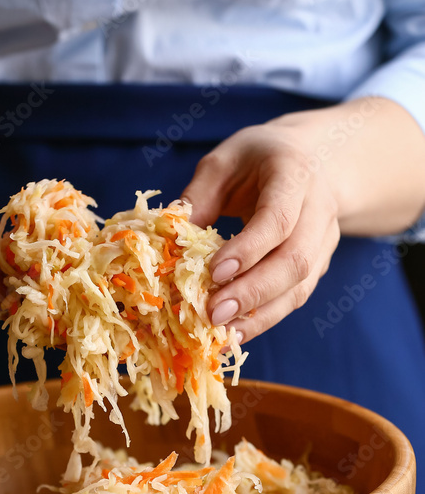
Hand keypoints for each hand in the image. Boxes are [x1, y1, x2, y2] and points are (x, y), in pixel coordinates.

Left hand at [181, 121, 340, 343]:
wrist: (316, 161)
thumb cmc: (259, 160)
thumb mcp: (223, 163)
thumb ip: (198, 198)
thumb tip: (171, 242)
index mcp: (294, 174)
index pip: (278, 219)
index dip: (249, 249)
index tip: (215, 272)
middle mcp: (318, 210)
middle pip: (295, 261)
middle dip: (252, 292)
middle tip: (214, 313)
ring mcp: (324, 242)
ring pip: (299, 288)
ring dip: (259, 316)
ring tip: (221, 333)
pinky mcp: (318, 267)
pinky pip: (294, 299)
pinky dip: (264, 320)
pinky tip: (234, 334)